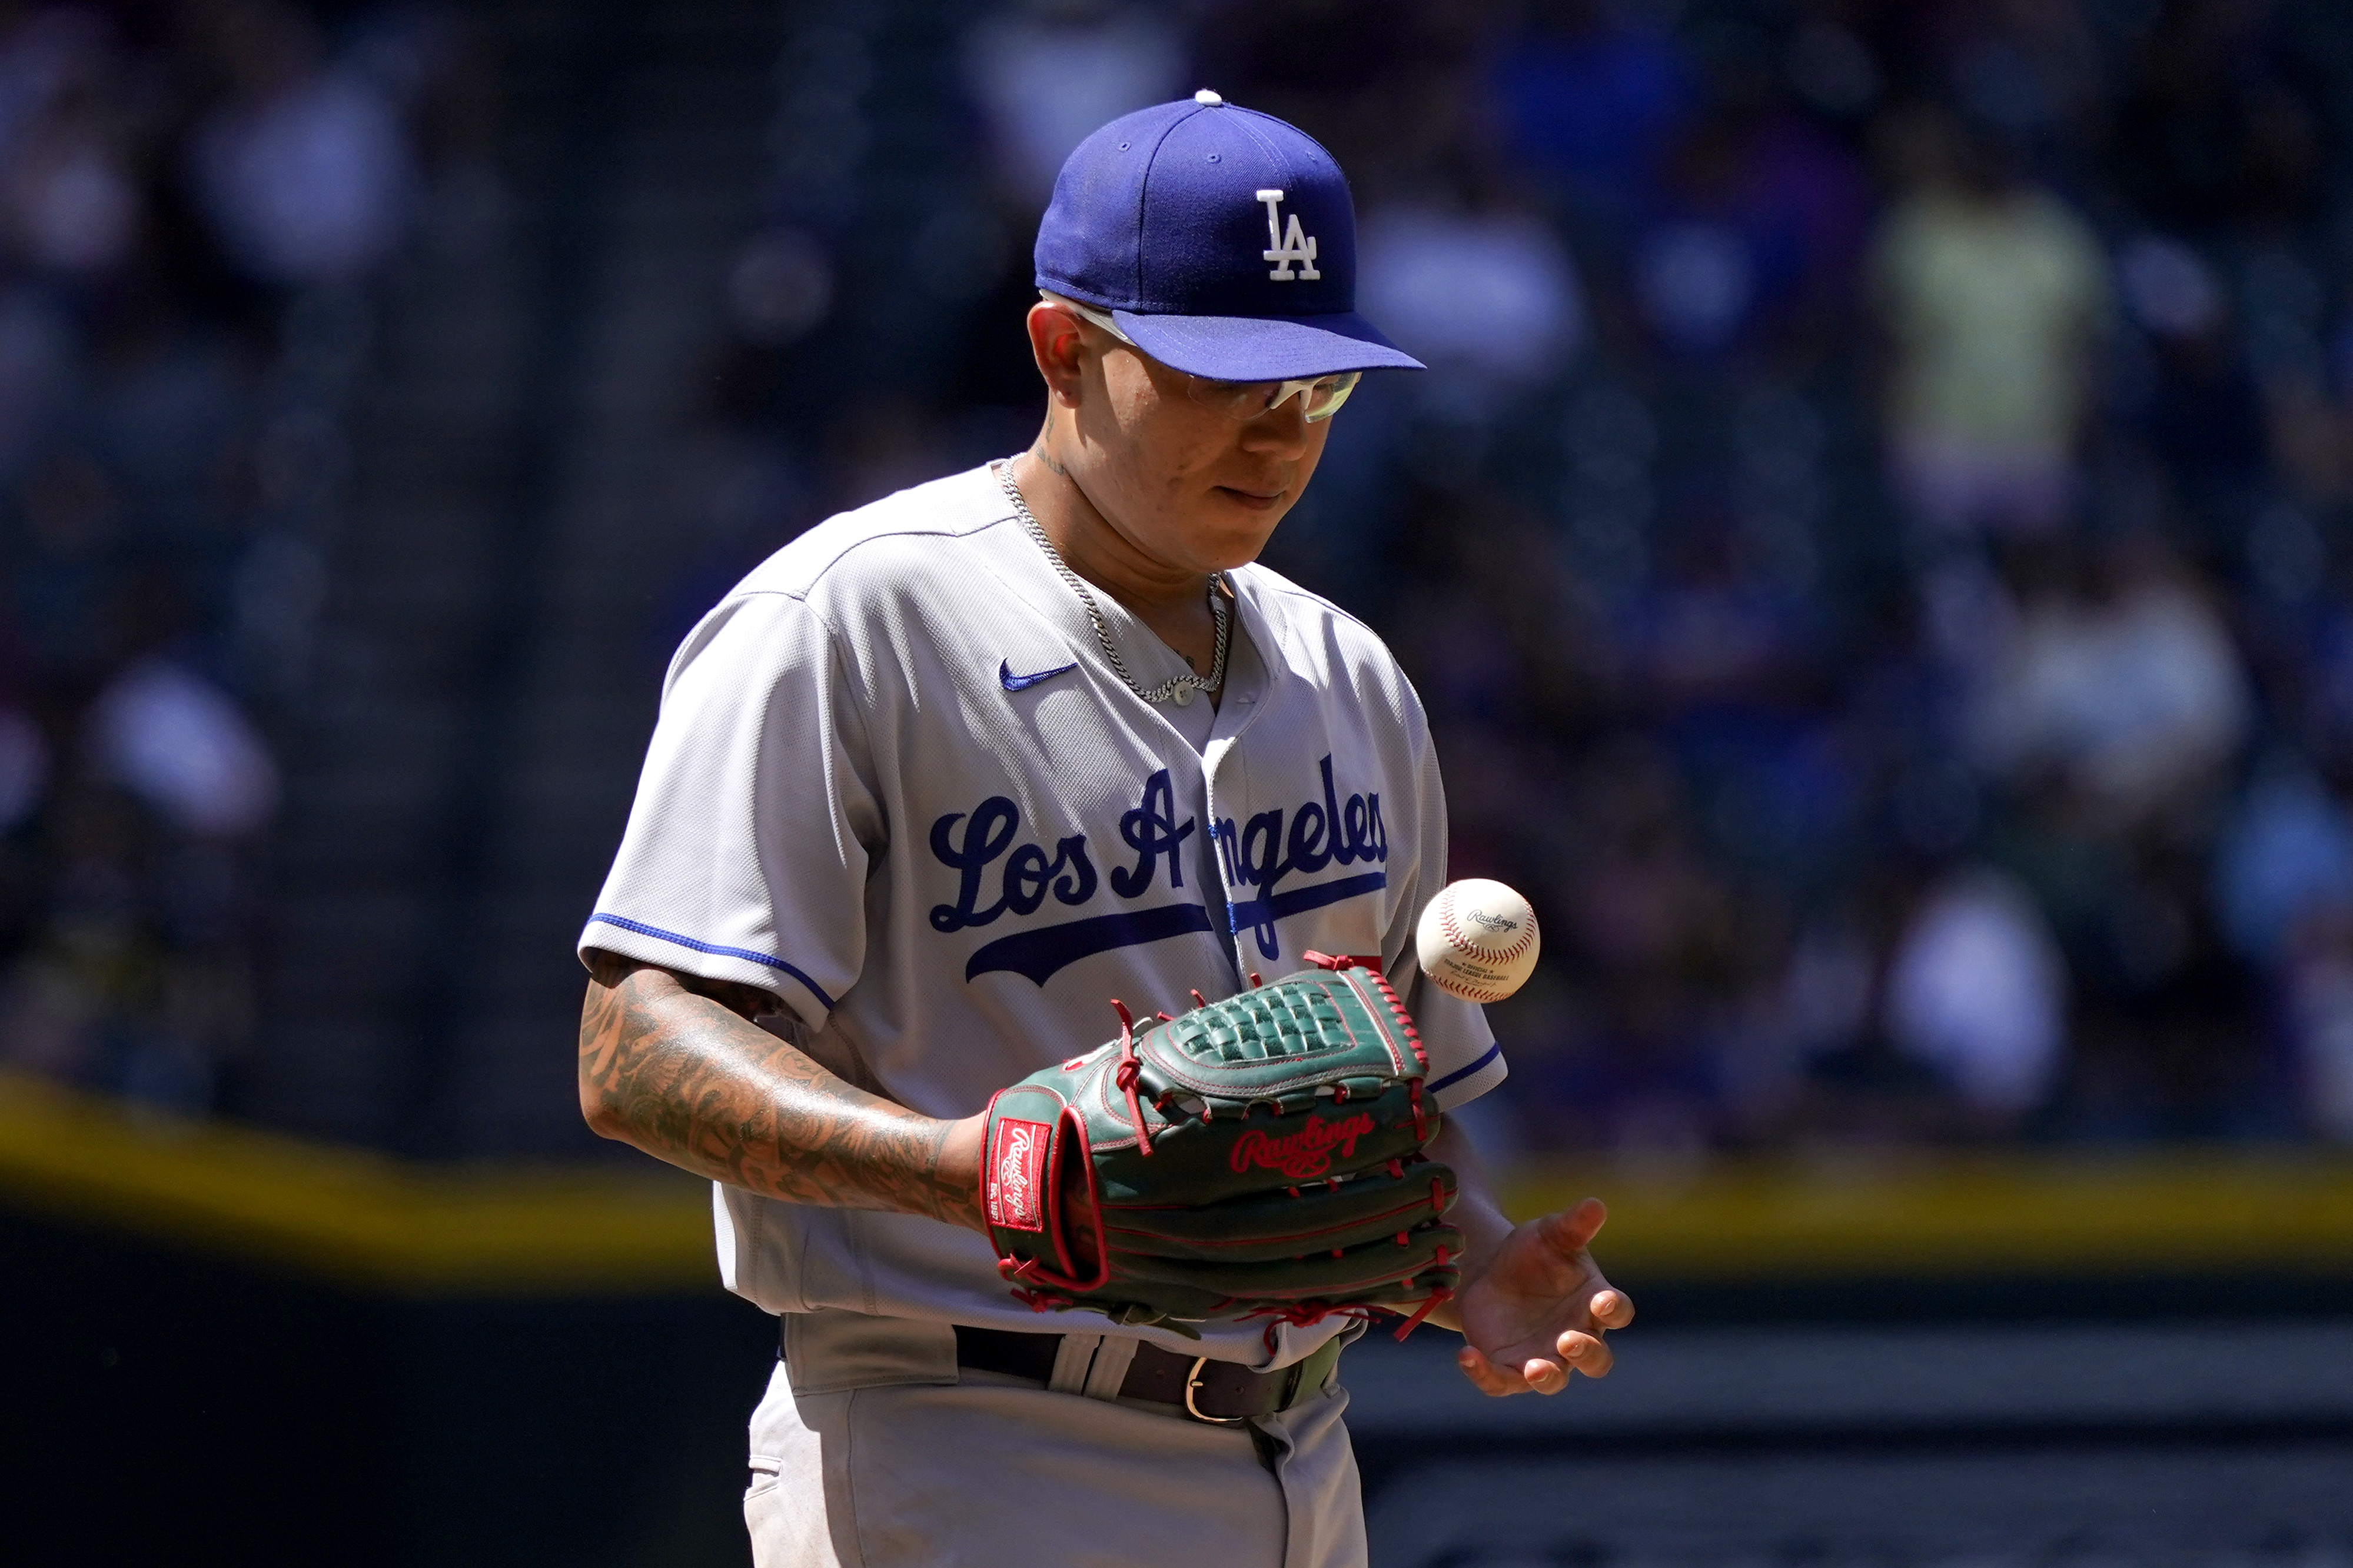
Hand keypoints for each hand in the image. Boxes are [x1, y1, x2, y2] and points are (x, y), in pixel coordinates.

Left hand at [1452, 1197, 1633, 1396]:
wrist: (1490, 1273)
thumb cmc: (1533, 1253)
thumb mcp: (1549, 1233)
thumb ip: (1573, 1224)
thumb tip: (1595, 1203)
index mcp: (1594, 1303)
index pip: (1617, 1311)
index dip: (1613, 1309)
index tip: (1602, 1302)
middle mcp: (1576, 1338)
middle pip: (1596, 1360)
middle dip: (1586, 1353)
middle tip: (1568, 1341)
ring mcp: (1544, 1358)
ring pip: (1554, 1380)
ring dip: (1546, 1376)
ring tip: (1533, 1368)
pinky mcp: (1508, 1369)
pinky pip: (1501, 1382)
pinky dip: (1485, 1375)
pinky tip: (1466, 1356)